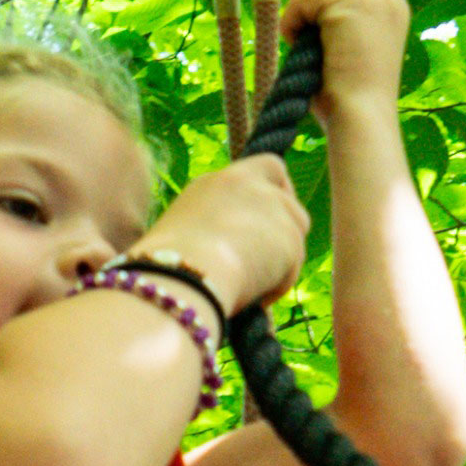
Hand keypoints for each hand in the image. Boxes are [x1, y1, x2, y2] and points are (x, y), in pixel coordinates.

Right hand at [131, 154, 306, 317]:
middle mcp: (249, 184)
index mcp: (221, 180)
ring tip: (252, 286)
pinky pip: (292, 267)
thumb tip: (229, 250)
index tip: (271, 217)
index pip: (269, 166)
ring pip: (296, 234)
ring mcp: (273, 206)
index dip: (278, 190)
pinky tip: (254, 299)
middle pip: (290, 201)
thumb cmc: (169, 267)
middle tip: (273, 257)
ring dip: (281, 260)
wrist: (181, 277)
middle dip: (288, 227)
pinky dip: (276, 285)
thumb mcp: (187, 231)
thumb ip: (217, 226)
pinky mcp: (289, 235)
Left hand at [282, 0, 409, 121]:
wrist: (360, 119)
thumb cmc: (346, 99)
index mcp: (392, 4)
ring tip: (303, 40)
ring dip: (299, 6)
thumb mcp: (347, 46)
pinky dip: (291, 20)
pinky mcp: (351, 3)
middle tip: (307, 21)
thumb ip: (337, 13)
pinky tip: (297, 45)